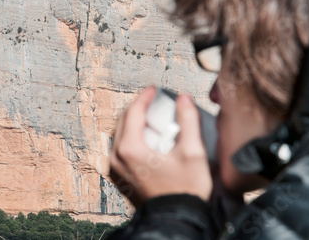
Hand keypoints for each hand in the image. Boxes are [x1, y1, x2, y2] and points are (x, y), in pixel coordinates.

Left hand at [109, 86, 212, 206]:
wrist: (176, 219)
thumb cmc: (184, 191)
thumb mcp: (192, 152)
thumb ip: (188, 121)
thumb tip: (183, 99)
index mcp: (130, 149)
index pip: (134, 112)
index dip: (145, 97)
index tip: (155, 89)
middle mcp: (117, 157)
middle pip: (124, 121)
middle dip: (139, 107)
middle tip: (154, 100)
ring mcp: (116, 168)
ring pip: (120, 133)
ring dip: (135, 121)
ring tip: (152, 116)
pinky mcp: (120, 176)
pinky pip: (121, 148)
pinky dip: (132, 136)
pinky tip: (147, 137)